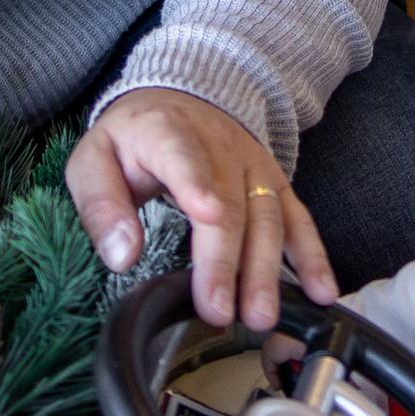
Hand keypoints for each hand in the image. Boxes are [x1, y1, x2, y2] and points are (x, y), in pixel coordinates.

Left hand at [66, 90, 335, 330]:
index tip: (206, 213)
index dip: (197, 184)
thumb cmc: (131, 142)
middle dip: (226, 261)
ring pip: (267, 218)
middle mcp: (220, 147)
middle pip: (230, 205)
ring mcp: (253, 166)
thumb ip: (102, 206)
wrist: (177, 99)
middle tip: (219, 310)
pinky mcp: (274, 184)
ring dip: (266, 270)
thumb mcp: (93, 161)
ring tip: (260, 316)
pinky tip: (321, 291)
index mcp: (167, 133)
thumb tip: (121, 256)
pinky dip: (312, 257)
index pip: (184, 156)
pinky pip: (297, 220)